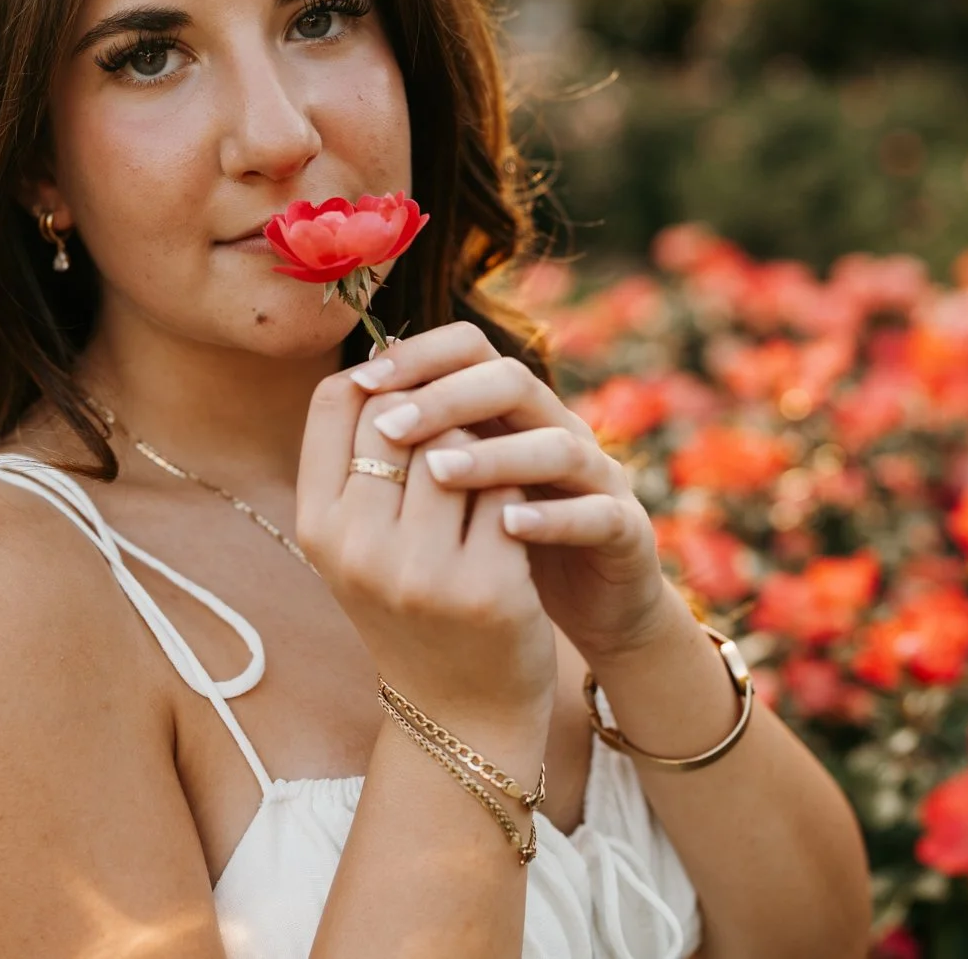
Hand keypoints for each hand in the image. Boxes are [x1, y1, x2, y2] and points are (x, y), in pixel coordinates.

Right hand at [297, 353, 557, 737]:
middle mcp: (356, 550)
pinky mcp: (485, 589)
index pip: (336, 399)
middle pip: (398, 414)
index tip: (414, 382)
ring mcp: (420, 574)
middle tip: (465, 422)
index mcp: (316, 527)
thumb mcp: (358, 542)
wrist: (460, 711)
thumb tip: (385, 356)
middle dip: (438, 407)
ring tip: (491, 468)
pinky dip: (517, 486)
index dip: (381, 372)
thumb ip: (360, 463)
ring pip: (456, 446)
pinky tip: (521, 505)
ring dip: (482, 444)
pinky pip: (507, 491)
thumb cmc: (411, 607)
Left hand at [344, 323, 678, 667]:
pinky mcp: (624, 530)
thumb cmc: (490, 550)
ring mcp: (596, 477)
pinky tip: (509, 526)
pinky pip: (596, 513)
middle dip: (445, 398)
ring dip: (495, 456)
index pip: (468, 349)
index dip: (417, 355)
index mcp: (509, 412)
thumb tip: (342, 397)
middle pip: (509, 381)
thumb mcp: (448, 492)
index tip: (362, 378)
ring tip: (438, 473)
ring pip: (556, 444)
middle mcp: (554, 429)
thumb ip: (412, 445)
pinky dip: (554, 516)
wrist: (575, 619)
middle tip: (389, 425)